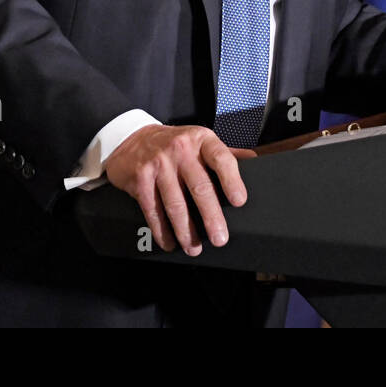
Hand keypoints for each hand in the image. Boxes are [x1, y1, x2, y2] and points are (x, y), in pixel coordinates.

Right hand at [105, 124, 254, 256]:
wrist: (131, 139)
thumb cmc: (174, 144)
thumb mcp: (200, 141)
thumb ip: (224, 153)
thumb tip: (254, 161)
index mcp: (201, 139)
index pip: (221, 158)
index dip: (232, 180)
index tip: (239, 201)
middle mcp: (180, 149)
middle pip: (200, 186)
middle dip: (211, 216)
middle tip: (220, 237)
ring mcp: (159, 164)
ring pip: (175, 203)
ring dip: (186, 230)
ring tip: (195, 247)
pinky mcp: (140, 179)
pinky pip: (153, 210)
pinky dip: (162, 230)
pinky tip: (170, 242)